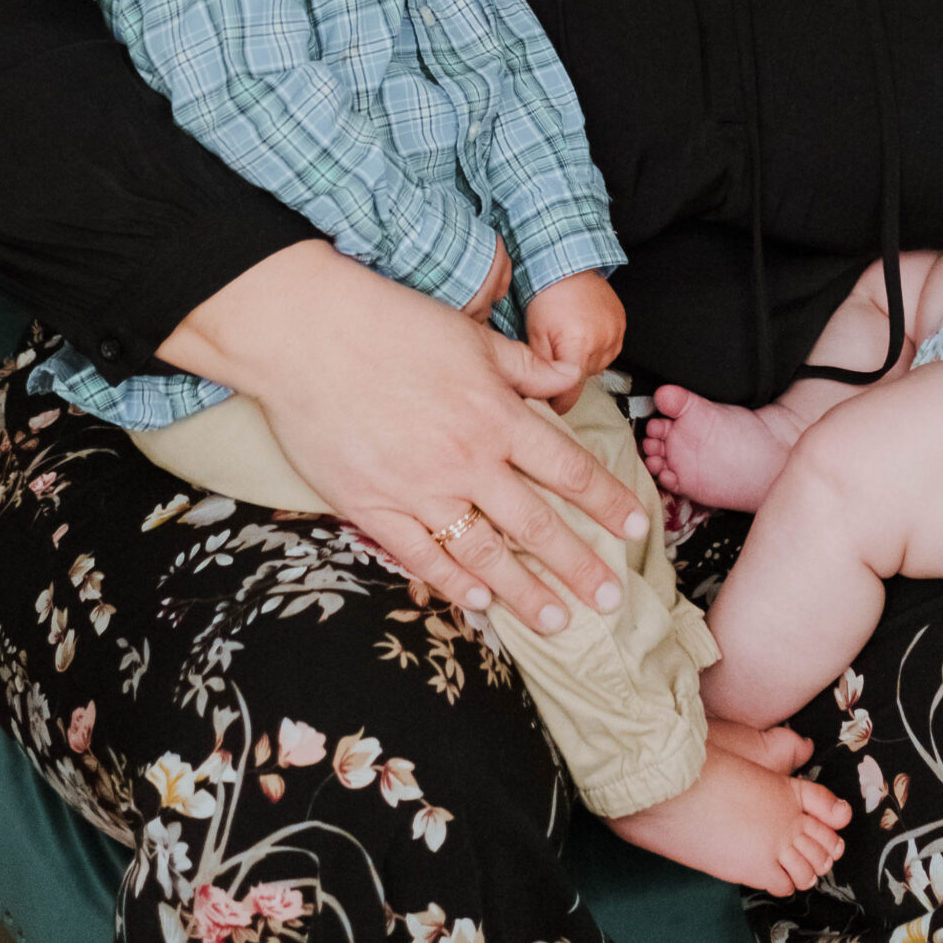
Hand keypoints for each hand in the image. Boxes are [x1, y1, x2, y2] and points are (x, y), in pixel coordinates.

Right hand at [160, 242, 649, 633]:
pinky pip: (422, 556)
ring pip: (486, 553)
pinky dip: (452, 582)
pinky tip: (479, 601)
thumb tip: (569, 378)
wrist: (308, 335)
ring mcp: (420, 489)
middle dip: (579, 565)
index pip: (568, 469)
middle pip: (537, 524)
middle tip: (611, 599)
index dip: (606, 501)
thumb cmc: (390, 323)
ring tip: (557, 619)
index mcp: (497, 415)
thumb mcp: (471, 336)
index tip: (634, 526)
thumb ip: (524, 367)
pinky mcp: (373, 506)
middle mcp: (468, 460)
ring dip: (525, 591)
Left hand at [524, 273, 626, 413]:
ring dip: (583, 360)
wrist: (568, 266)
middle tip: (554, 353)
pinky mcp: (622, 326)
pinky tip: (583, 331)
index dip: (557, 403)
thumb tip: (540, 395)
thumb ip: (541, 370)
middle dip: (568, 374)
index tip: (549, 404)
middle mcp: (603, 342)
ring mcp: (616, 333)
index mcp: (581, 347)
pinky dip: (596, 347)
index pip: (571, 395)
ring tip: (569, 337)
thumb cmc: (549, 296)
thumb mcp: (535, 336)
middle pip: (584, 379)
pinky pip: (609, 350)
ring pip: (597, 366)